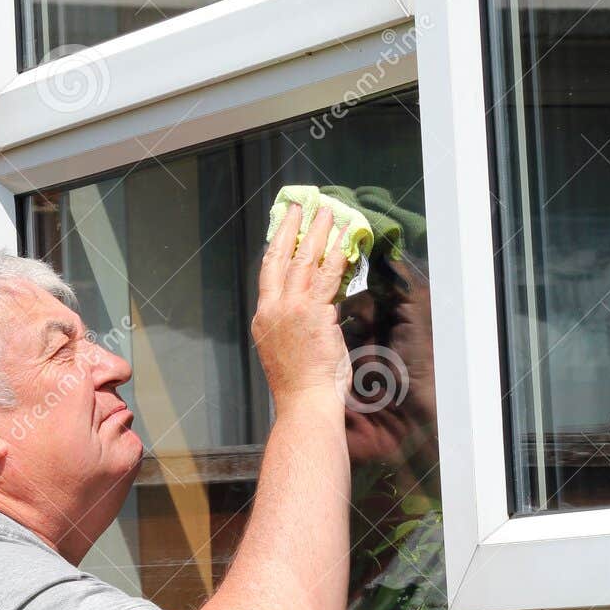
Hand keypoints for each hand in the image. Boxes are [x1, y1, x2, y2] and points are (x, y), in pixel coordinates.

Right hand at [251, 204, 350, 407]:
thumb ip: (294, 325)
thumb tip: (313, 309)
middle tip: (300, 207)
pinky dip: (337, 253)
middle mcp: (273, 309)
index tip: (282, 228)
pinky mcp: (313, 313)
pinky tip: (345, 238)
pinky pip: (327, 275)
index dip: (275, 246)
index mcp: (263, 319)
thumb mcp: (286, 349)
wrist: (304, 402)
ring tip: (328, 213)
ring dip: (317, 233)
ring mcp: (292, 310)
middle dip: (291, 229)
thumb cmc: (300, 385)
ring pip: (304, 260)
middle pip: (280, 258)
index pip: (268, 273)